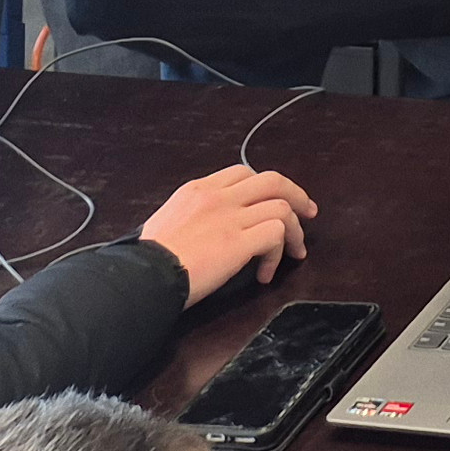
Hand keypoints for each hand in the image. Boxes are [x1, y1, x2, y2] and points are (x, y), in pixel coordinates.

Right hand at [140, 164, 316, 301]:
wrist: (141, 277)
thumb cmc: (146, 260)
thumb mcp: (167, 222)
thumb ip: (193, 215)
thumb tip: (210, 227)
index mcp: (197, 190)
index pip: (242, 173)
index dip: (266, 187)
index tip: (276, 200)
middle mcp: (217, 197)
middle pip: (272, 180)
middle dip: (297, 195)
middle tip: (308, 212)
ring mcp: (230, 216)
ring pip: (282, 207)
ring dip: (295, 231)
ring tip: (294, 252)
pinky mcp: (239, 241)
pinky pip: (277, 235)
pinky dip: (279, 253)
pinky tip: (266, 273)